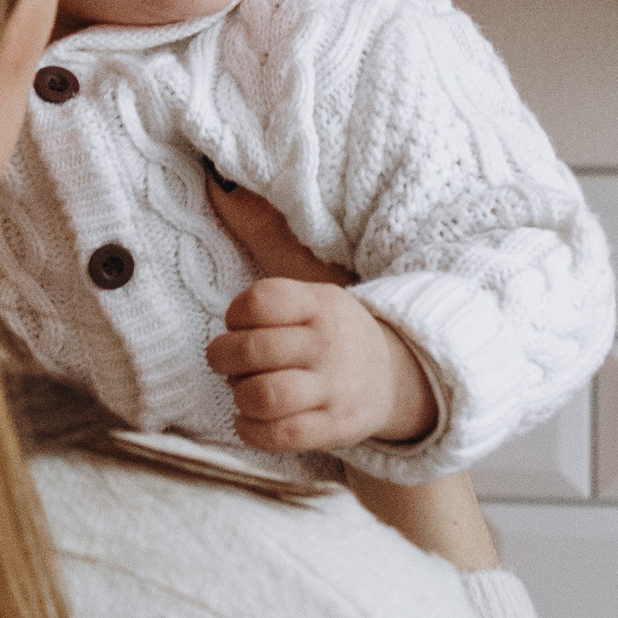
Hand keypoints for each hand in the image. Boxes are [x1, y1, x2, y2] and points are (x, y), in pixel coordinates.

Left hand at [203, 170, 501, 568]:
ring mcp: (333, 387)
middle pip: (253, 351)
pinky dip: (251, 430)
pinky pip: (280, 435)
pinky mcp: (334, 427)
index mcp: (321, 302)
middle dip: (224, 359)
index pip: (259, 302)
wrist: (399, 378)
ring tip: (243, 391)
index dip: (234, 315)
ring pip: (265, 395)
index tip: (237, 323)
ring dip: (240, 395)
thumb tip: (218, 182)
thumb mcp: (314, 288)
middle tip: (226, 361)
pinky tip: (250, 419)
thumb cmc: (334, 332)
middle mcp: (328, 343)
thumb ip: (269, 253)